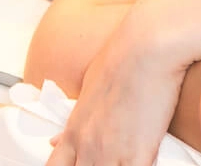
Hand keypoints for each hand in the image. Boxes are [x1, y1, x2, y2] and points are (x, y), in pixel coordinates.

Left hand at [45, 5, 187, 165]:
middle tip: (102, 161)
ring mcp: (112, 152)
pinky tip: (138, 163)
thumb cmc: (120, 59)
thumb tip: (54, 140)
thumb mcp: (87, 89)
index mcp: (73, 129)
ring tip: (117, 161)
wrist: (146, 46)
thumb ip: (74, 121)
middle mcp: (87, 145)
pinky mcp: (139, 154)